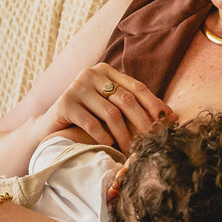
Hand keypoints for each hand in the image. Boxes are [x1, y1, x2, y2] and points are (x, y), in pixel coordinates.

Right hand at [43, 63, 174, 152]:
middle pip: (126, 99)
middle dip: (143, 122)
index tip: (167, 122)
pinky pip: (91, 122)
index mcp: (106, 71)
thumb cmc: (86, 119)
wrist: (49, 128)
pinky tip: (110, 146)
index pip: (137, 87)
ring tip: (132, 150)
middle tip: (153, 141)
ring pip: (110, 113)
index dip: (154, 104)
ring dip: (125, 134)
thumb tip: (172, 116)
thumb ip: (134, 106)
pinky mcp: (64, 103)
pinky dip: (104, 136)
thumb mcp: (109, 108)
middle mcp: (91, 74)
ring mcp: (76, 87)